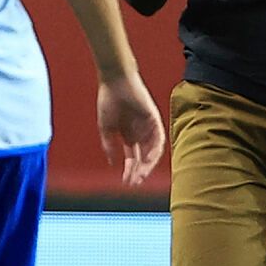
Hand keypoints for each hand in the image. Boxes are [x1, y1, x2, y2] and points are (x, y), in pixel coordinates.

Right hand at [97, 71, 166, 186]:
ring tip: (140, 175)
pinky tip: (148, 160)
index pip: (133, 157)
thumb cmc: (108, 101)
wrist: (115, 82)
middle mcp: (140, 132)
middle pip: (143, 157)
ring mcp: (148, 126)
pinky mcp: (155, 118)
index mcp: (129, 134)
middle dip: (139, 171)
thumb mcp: (106, 128)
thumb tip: (112, 162)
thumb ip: (109, 145)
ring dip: (147, 164)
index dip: (130, 170)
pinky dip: (155, 150)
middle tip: (134, 183)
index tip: (126, 182)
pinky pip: (159, 138)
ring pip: (152, 150)